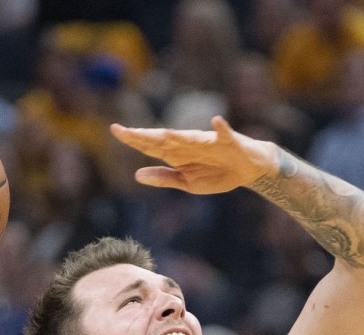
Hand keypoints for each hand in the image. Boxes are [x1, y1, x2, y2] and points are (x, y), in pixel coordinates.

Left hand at [110, 116, 276, 194]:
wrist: (248, 169)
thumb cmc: (217, 173)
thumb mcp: (187, 183)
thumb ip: (164, 178)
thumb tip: (137, 174)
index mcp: (178, 154)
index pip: (152, 145)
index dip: (134, 139)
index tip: (115, 130)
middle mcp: (189, 144)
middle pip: (164, 140)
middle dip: (144, 135)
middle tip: (121, 130)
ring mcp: (209, 142)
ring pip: (190, 138)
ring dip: (176, 136)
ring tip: (161, 133)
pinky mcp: (230, 143)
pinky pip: (226, 134)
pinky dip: (222, 128)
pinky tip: (217, 122)